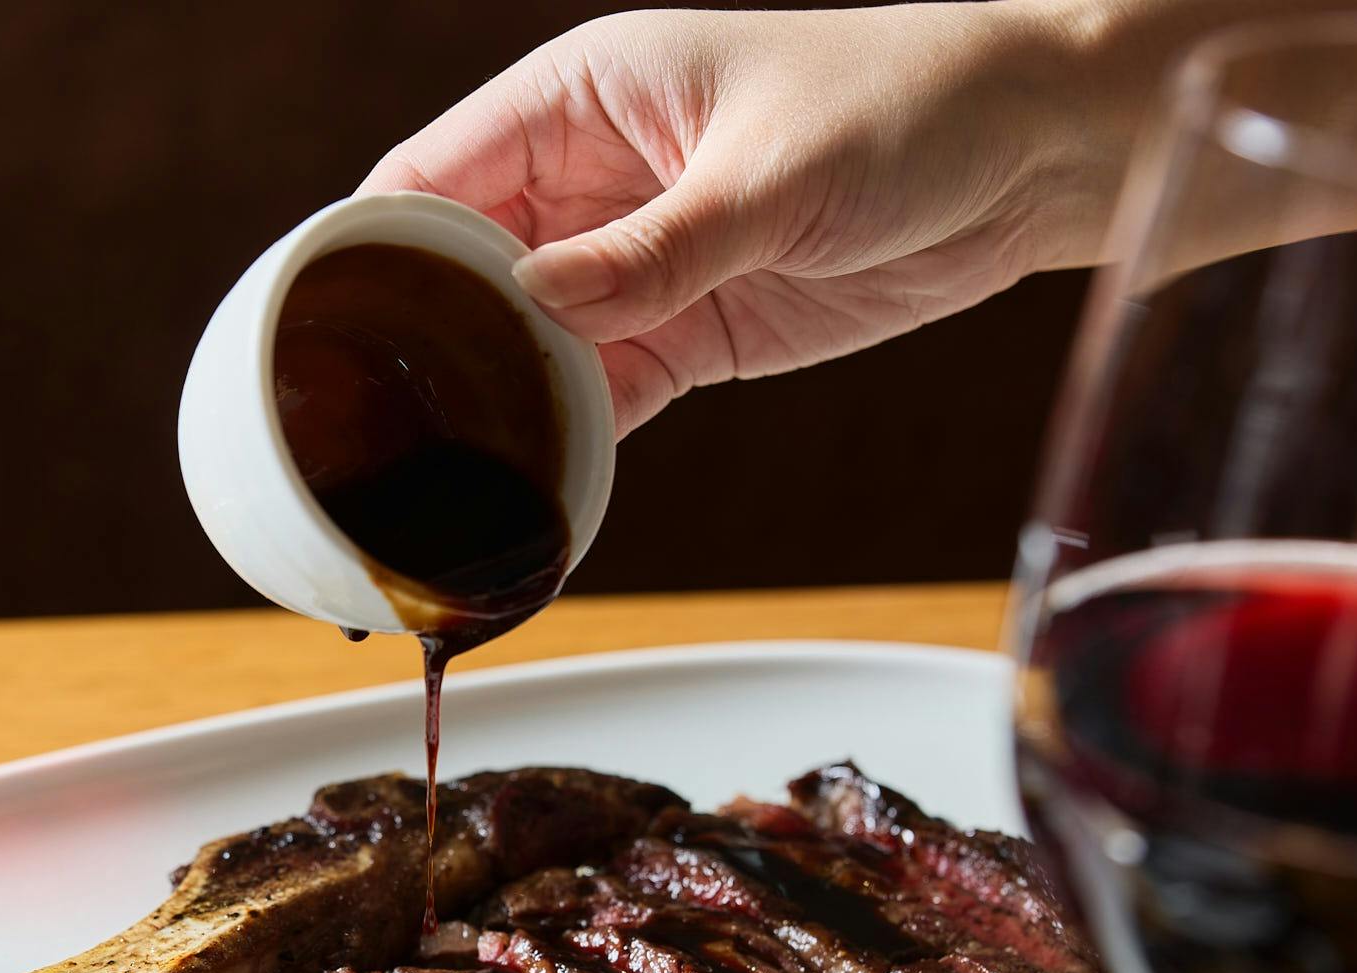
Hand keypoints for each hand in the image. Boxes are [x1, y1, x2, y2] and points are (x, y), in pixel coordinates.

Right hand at [359, 3, 1132, 433]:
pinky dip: (570, 442)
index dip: (369, 252)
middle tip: (370, 438)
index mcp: (579, 98)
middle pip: (461, 273)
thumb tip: (533, 302)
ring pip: (524, 346)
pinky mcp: (688, 330)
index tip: (320, 334)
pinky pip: (602, 395)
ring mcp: (634, 262)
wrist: (1036, 154)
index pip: (430, 175)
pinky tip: (535, 489)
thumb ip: (653, 250)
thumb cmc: (908, 104)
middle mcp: (588, 181)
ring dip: (491, 409)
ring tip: (441, 484)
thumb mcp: (771, 176)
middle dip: (419, 350)